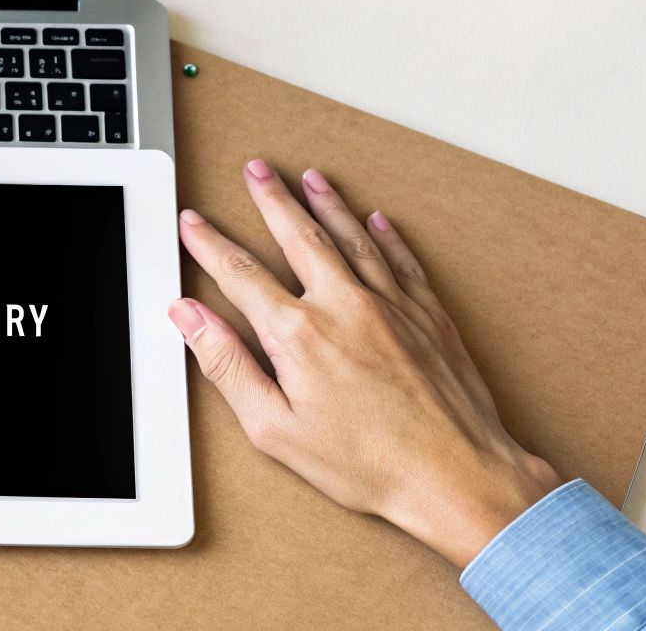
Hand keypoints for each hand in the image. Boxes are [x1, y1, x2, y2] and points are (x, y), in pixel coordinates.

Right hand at [170, 161, 561, 567]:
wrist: (454, 475)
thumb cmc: (368, 463)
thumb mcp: (274, 428)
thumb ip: (227, 365)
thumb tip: (190, 320)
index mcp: (298, 334)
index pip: (241, 274)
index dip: (210, 245)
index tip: (194, 224)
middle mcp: (344, 305)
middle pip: (298, 236)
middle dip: (272, 200)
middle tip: (257, 170)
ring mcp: (391, 305)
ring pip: (352, 237)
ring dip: (327, 204)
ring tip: (311, 178)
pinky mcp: (429, 315)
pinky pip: (402, 260)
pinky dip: (388, 236)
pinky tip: (379, 220)